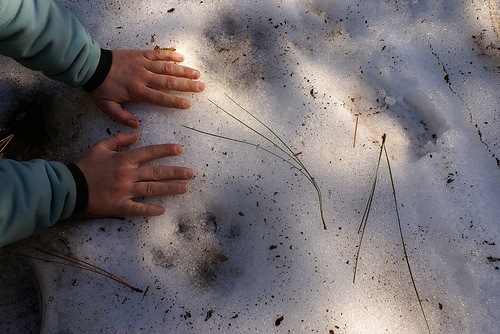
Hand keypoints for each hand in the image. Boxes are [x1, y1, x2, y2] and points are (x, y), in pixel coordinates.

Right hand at [75, 132, 193, 215]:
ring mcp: (125, 191)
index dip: (166, 150)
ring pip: (152, 189)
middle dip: (175, 172)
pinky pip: (138, 209)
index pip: (149, 152)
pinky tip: (163, 210)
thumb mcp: (100, 147)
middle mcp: (127, 175)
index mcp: (124, 159)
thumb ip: (119, 139)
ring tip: (185, 188)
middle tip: (191, 173)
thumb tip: (136, 133)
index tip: (180, 149)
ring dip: (170, 189)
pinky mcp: (119, 206)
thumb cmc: (86, 166)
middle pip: (156, 172)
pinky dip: (150, 210)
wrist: (71, 186)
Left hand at [89, 49, 205, 127]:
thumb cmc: (99, 88)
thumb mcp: (106, 107)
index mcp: (137, 91)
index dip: (175, 101)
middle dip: (186, 85)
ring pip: (166, 67)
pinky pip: (158, 54)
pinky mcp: (140, 54)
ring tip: (197, 74)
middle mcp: (143, 77)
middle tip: (201, 87)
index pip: (160, 98)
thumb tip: (136, 126)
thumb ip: (122, 117)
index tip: (188, 104)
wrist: (90, 65)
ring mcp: (142, 64)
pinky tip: (182, 57)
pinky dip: (170, 55)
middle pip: (168, 82)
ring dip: (183, 70)